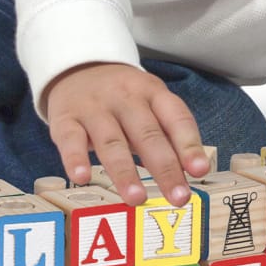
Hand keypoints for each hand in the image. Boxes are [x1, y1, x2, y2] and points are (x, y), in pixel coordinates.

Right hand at [43, 62, 208, 207]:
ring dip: (125, 172)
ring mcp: (93, 108)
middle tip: (178, 197)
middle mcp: (124, 98)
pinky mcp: (65, 119)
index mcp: (152, 92)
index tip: (199, 171)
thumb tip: (190, 173)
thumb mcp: (149, 104)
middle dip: (165, 168)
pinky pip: (70, 140)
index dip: (189, 145)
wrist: (76, 68)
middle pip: (147, 134)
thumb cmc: (121, 97)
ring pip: (111, 142)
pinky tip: (82, 177)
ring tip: (137, 198)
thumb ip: (168, 135)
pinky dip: (76, 159)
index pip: (175, 117)